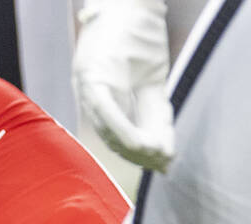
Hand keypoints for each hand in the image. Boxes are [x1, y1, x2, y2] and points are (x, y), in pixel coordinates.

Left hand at [74, 0, 174, 171]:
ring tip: (157, 155)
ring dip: (134, 146)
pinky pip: (104, 108)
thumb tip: (161, 140)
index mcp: (106, 96)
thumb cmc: (136, 30)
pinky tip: (138, 140)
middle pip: (113, 136)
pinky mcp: (91, 73)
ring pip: (108, 127)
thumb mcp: (149, 73)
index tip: (163, 164)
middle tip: (163, 164)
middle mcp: (91, 95)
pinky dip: (121, 126)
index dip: (142, 151)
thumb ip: (151, 104)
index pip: (123, 132)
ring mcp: (89, 85)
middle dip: (140, 154)